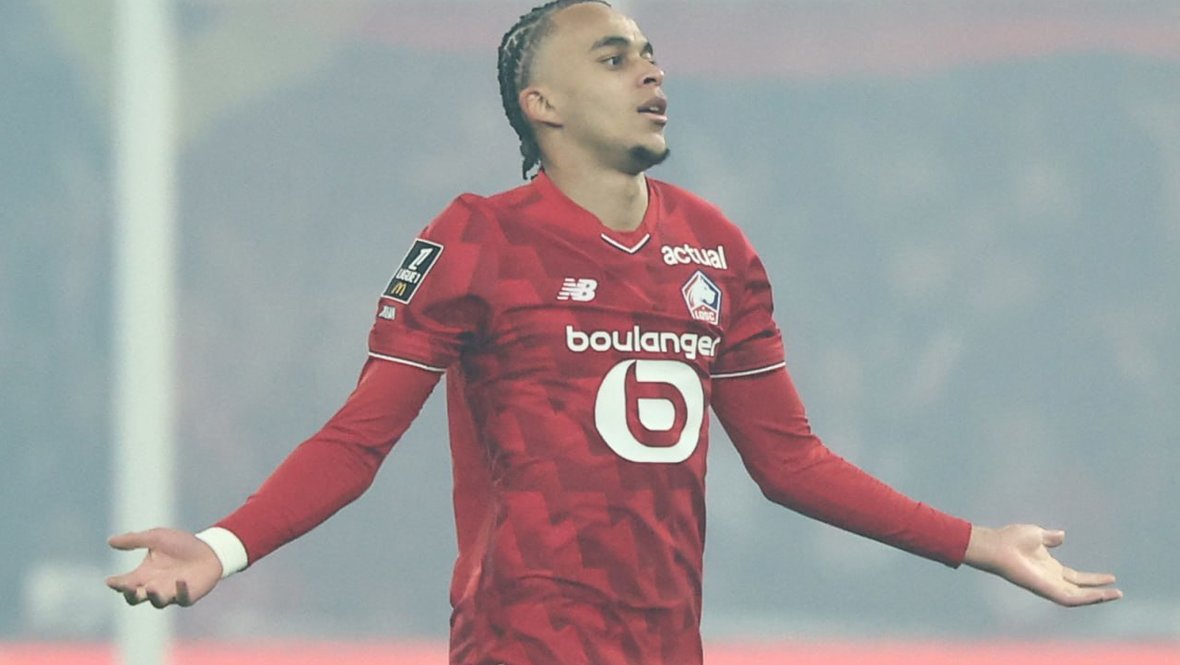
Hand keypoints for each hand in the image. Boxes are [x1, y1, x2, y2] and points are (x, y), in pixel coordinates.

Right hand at [106, 528, 222, 608]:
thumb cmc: (181, 544)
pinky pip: (183, 599)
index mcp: (144, 574)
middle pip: (135, 598)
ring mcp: (171, 593)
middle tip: (128, 587)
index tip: (111, 581)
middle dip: (130, 594)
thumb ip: (134, 540)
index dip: (116, 584)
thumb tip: (110, 541)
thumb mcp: (157, 537)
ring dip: (154, 596)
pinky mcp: (188, 596)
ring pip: (157, 602)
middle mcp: (154, 586)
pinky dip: (181, 592)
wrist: (210, 549)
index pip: (124, 583)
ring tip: (152, 587)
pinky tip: (181, 581)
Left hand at [963, 524, 1121, 606]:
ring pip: (1077, 598)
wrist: (997, 545)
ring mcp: (1047, 585)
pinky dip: (1084, 598)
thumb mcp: (1037, 534)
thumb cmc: (1011, 539)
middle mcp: (1050, 579)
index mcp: (1049, 567)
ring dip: (1096, 597)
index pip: (1076, 578)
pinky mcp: (1044, 589)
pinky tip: (1099, 595)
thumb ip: (1050, 537)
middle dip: (1099, 591)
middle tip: (1118, 592)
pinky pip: (1068, 598)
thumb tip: (1062, 535)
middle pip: (1079, 589)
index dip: (1093, 579)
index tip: (1111, 577)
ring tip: (1115, 595)